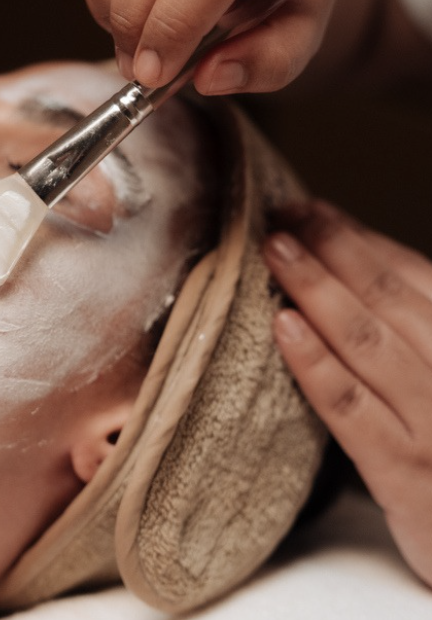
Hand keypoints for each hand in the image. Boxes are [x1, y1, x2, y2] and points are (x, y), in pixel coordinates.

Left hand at [264, 200, 431, 587]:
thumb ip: (408, 325)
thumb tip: (348, 260)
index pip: (411, 274)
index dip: (356, 236)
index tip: (308, 209)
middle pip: (387, 297)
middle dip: (330, 248)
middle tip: (280, 217)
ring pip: (367, 342)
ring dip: (316, 289)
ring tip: (274, 250)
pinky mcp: (405, 475)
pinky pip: (351, 409)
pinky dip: (316, 363)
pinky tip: (283, 326)